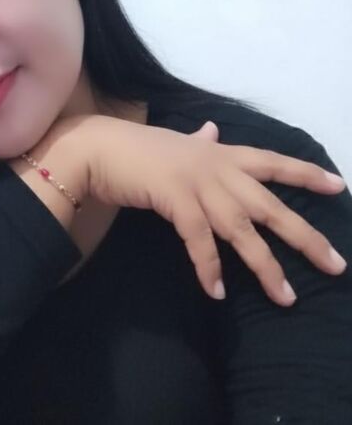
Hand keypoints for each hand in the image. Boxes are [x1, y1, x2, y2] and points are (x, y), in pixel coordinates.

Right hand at [61, 114, 347, 305]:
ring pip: (241, 228)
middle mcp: (216, 165)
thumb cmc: (137, 149)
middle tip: (334, 264)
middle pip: (269, 204)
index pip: (272, 162)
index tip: (339, 186)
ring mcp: (196, 182)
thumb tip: (211, 129)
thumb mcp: (175, 142)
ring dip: (264, 265)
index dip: (306, 174)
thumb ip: (199, 140)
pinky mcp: (174, 198)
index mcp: (220, 152)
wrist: (98, 149)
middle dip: (304, 235)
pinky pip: (199, 239)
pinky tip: (217, 292)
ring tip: (286, 298)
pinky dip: (209, 268)